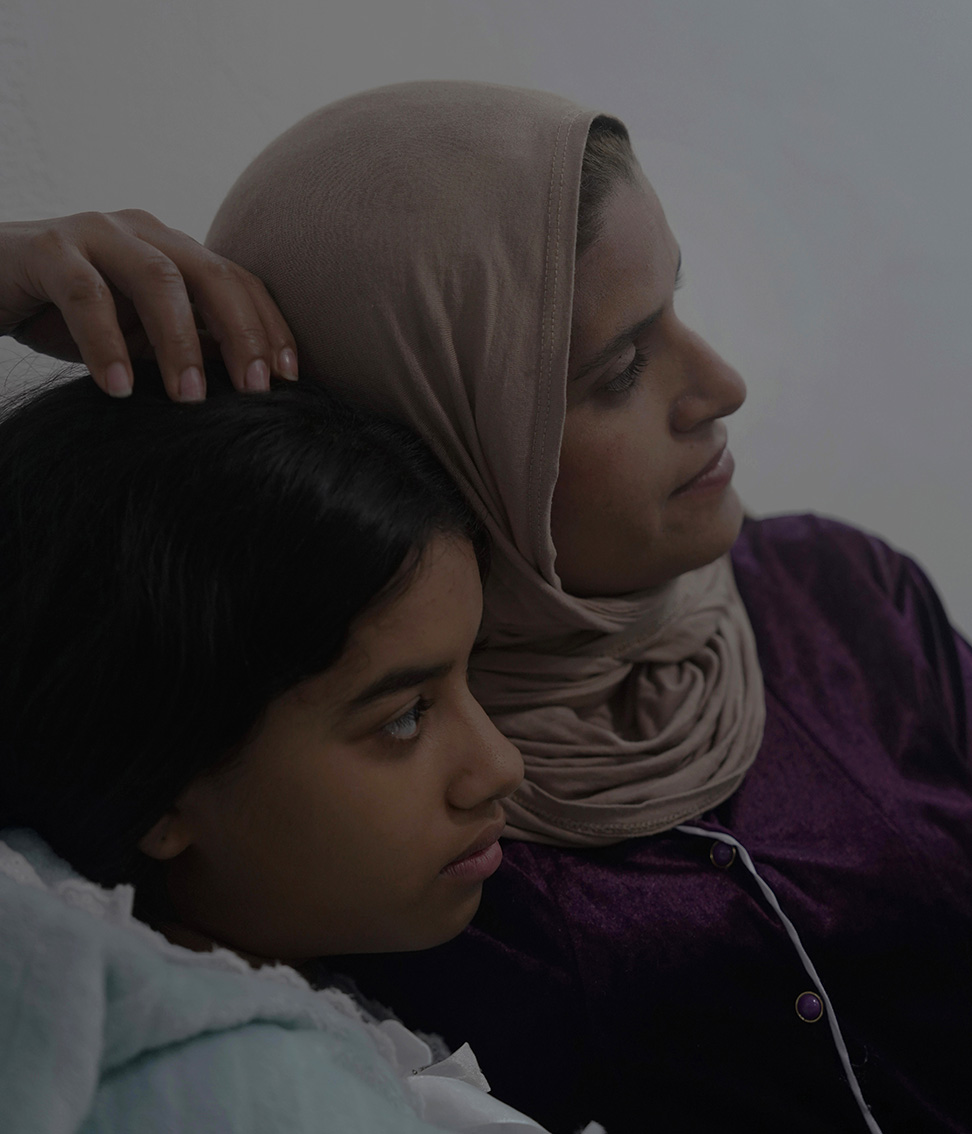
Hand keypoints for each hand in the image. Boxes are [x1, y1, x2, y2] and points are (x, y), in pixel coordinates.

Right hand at [0, 210, 297, 400]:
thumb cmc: (64, 314)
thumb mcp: (137, 336)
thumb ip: (188, 344)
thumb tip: (250, 381)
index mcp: (172, 250)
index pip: (239, 282)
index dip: (269, 327)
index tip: (291, 377)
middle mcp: (142, 232)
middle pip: (212, 275)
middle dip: (243, 334)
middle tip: (257, 390)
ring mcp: (95, 233)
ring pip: (157, 280)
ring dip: (180, 344)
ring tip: (189, 400)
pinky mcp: (46, 249)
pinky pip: (86, 296)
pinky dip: (105, 344)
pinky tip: (118, 388)